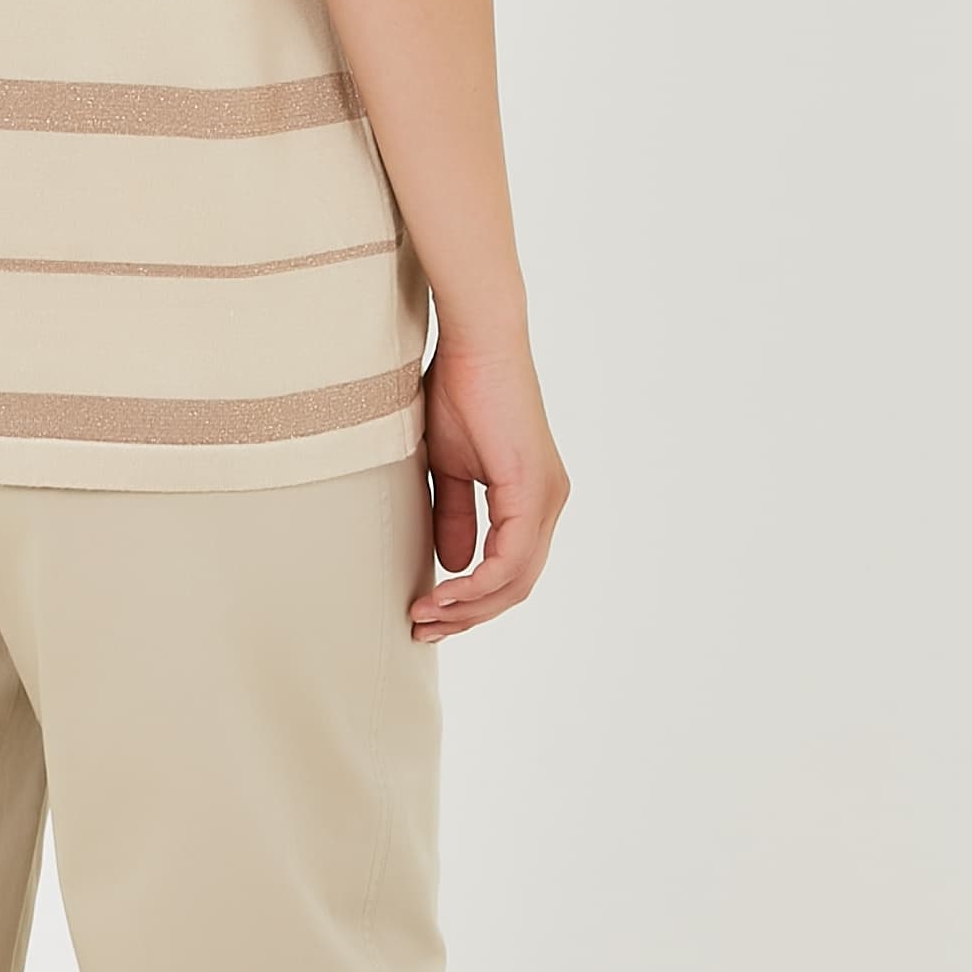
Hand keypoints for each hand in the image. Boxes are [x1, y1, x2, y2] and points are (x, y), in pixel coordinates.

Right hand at [414, 332, 567, 637]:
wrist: (475, 343)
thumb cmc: (458, 390)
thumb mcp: (448, 467)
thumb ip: (453, 515)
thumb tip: (450, 565)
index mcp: (532, 498)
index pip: (510, 570)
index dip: (470, 600)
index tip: (426, 612)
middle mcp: (549, 502)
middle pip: (516, 586)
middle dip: (467, 615)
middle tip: (422, 629)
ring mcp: (547, 498)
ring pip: (515, 581)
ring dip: (467, 607)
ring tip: (424, 616)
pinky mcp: (534, 490)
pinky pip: (511, 559)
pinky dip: (476, 585)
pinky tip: (443, 591)